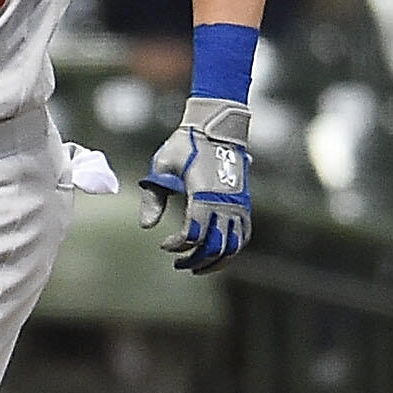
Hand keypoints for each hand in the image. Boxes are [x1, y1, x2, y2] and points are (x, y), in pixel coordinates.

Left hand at [139, 96, 251, 272]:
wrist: (217, 126)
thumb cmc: (185, 144)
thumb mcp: (162, 165)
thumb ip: (154, 197)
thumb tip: (147, 227)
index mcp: (203, 194)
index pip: (193, 233)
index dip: (178, 246)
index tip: (165, 245)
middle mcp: (225, 202)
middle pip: (214, 246)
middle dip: (195, 260)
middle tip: (179, 264)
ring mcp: (239, 204)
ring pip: (232, 246)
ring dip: (215, 261)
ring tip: (197, 267)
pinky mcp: (245, 203)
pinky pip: (243, 235)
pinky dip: (232, 249)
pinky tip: (217, 254)